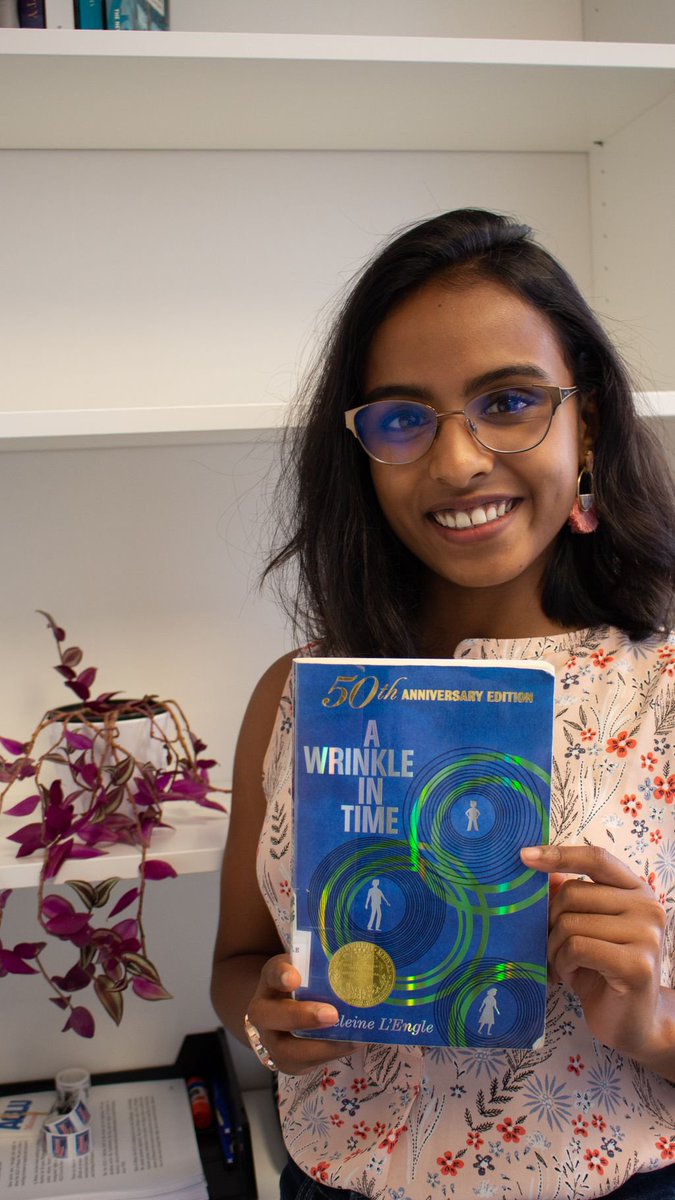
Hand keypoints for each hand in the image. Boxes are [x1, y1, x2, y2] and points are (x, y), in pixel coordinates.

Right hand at [246, 953, 356, 1074]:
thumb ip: (323, 966)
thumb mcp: (310, 970)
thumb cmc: (306, 986)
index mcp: (271, 980)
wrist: (290, 1012)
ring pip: (286, 1050)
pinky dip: (329, 1056)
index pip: (271, 972)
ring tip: (352, 1039)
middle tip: (332, 1015)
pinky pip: (304, 1064)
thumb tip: (355, 962)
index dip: (281, 975)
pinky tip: (352, 1046)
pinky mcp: (287, 1062)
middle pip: (267, 1016)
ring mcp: (271, 1040)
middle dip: (300, 1017)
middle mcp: (263, 1011)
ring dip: (321, 1046)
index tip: (295, 978)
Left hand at [520, 844, 668, 1066]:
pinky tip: (570, 975)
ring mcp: (646, 935)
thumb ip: (570, 898)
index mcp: (636, 890)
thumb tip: (540, 869)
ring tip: (562, 964)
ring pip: (571, 923)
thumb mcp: (583, 928)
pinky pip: (577, 948)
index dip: (559, 854)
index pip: (596, 858)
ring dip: (555, 947)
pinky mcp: (637, 965)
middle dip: (550, 921)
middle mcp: (647, 907)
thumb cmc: (602, 971)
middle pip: (574, 893)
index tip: (524, 856)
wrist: (632, 1023)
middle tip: (551, 945)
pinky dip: (563, 963)